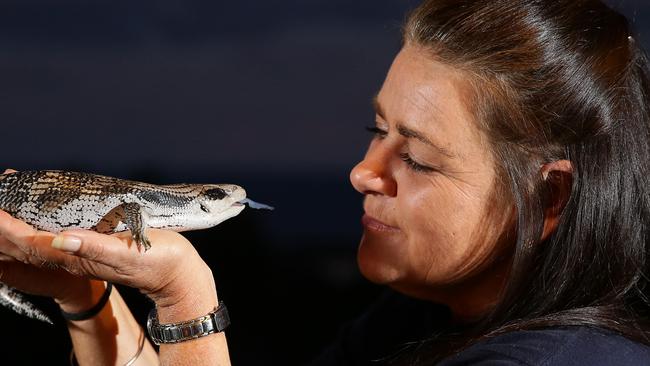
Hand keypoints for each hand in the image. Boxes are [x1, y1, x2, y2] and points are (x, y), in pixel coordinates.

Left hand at [0, 209, 214, 310]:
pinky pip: (54, 240)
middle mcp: (77, 258)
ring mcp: (84, 255)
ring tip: (5, 203)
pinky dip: (37, 227)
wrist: (178, 276)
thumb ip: (94, 247)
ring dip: (17, 226)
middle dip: (5, 225)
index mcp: (81, 258)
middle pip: (29, 244)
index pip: (34, 243)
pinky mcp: (93, 250)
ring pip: (38, 242)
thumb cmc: (160, 262)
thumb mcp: (128, 253)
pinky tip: (35, 217)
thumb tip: (59, 239)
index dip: (9, 227)